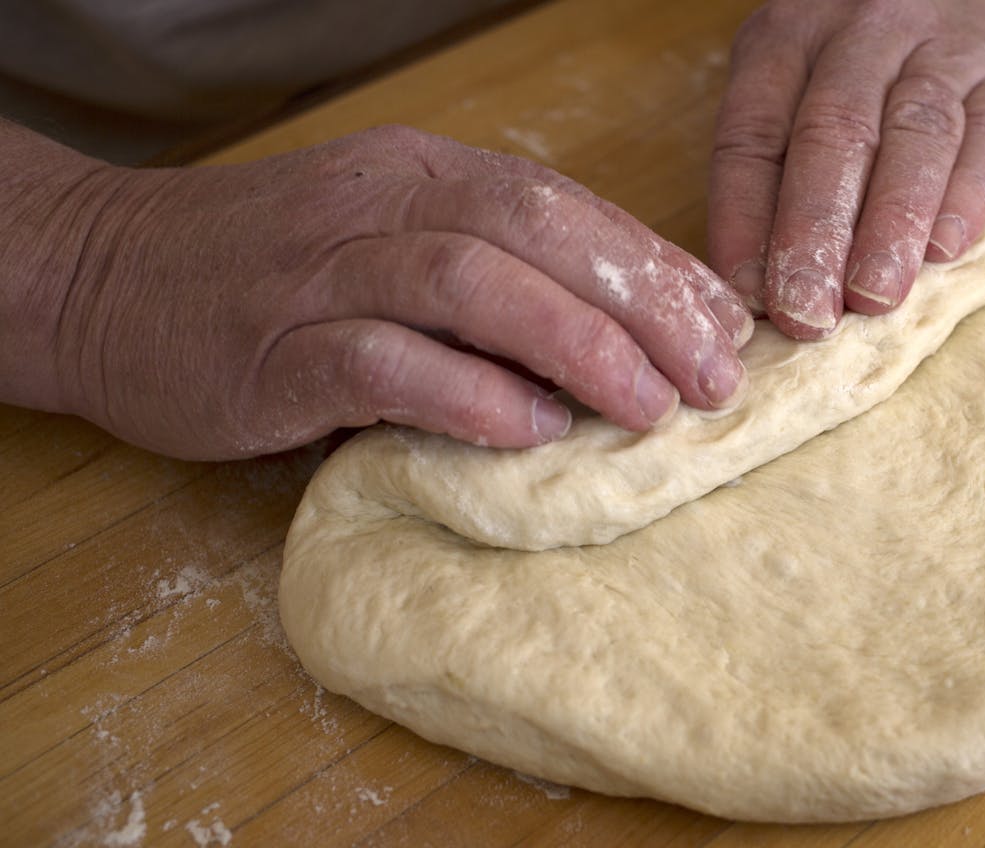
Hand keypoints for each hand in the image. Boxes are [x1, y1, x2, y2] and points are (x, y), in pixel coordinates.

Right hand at [17, 125, 751, 459]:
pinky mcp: (274, 348)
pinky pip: (387, 361)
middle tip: (711, 382)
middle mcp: (379, 202)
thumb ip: (486, 272)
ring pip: (474, 282)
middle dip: (642, 307)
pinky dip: (471, 393)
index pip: (567, 206)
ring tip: (647, 409)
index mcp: (422, 172)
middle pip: (537, 232)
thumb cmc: (265, 273)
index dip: (657, 268)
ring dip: (577, 346)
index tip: (722, 329)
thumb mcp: (384, 241)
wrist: (98, 278)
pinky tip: (530, 430)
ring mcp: (322, 270)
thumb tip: (619, 335)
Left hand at [708, 0, 984, 338]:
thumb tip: (753, 285)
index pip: (755, 130)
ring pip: (917, 134)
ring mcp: (939, 53)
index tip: (750, 293)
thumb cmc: (838, 68)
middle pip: (836, 132)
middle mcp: (862, 34)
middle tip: (811, 312)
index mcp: (786, 39)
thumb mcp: (780, 89)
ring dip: (893, 224)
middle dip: (819, 231)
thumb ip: (764, 174)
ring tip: (875, 295)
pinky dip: (967, 199)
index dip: (746, 216)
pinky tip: (945, 253)